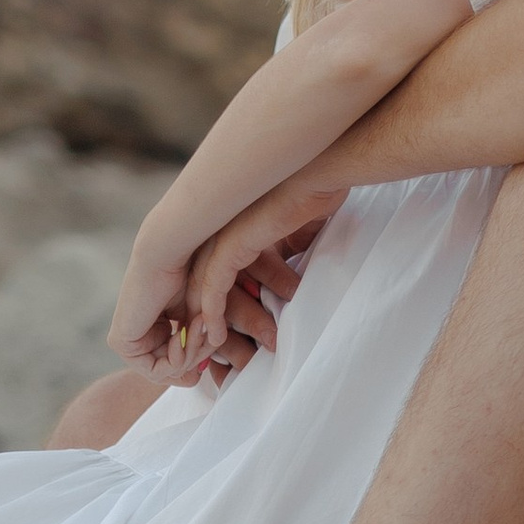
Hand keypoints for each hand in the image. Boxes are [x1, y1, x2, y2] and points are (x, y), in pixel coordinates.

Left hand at [109, 239, 195, 369]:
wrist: (167, 253)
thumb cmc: (189, 274)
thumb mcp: (197, 319)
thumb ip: (196, 346)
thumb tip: (195, 377)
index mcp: (152, 327)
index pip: (173, 362)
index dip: (196, 360)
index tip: (211, 347)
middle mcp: (135, 334)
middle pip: (171, 370)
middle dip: (195, 356)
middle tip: (206, 333)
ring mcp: (125, 340)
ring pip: (166, 372)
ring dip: (190, 354)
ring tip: (197, 327)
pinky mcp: (120, 342)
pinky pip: (155, 371)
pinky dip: (176, 358)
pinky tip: (180, 334)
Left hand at [184, 171, 345, 361]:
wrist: (321, 174)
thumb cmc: (316, 196)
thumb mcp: (298, 233)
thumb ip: (285, 252)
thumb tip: (290, 278)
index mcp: (237, 228)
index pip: (219, 272)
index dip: (224, 304)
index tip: (233, 331)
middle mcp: (222, 231)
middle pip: (204, 282)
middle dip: (209, 318)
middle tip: (219, 349)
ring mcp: (223, 236)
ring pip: (202, 287)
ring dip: (208, 322)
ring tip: (216, 350)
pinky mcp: (230, 244)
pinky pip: (212, 285)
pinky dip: (211, 312)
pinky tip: (215, 335)